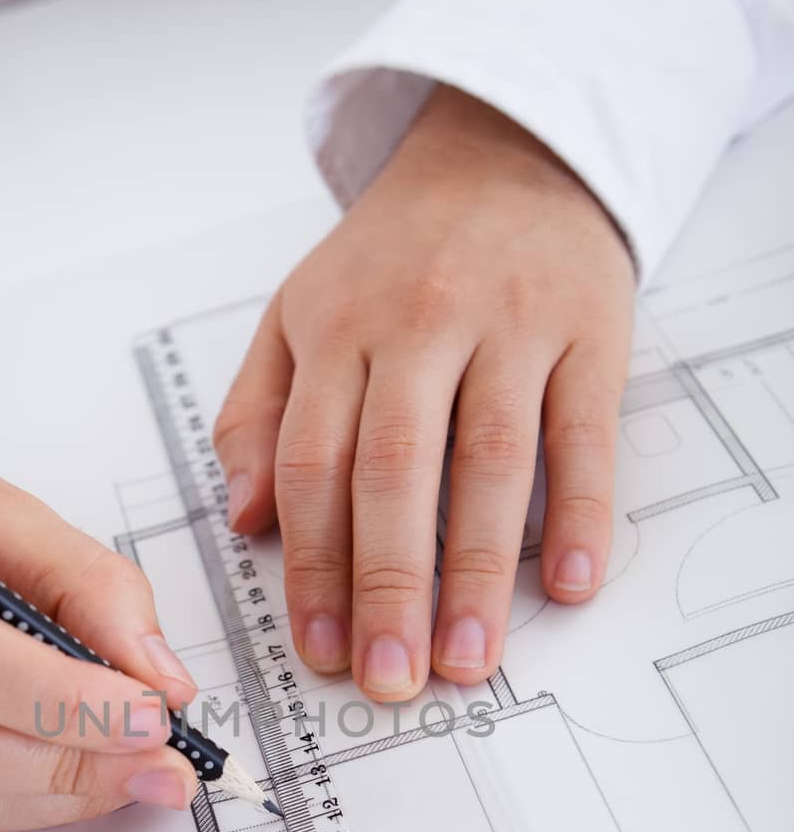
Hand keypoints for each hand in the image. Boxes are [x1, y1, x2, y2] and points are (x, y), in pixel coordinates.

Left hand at [214, 86, 634, 696]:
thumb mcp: (299, 313)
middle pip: (395, 472)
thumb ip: (259, 413)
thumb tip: (242, 519)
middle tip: (389, 679)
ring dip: (478, 572)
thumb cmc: (394, 257)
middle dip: (388, 586)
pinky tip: (567, 585)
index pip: (313, 465)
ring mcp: (510, 328)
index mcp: (338, 331)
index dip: (313, 568)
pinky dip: (580, 512)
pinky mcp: (589, 333)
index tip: (318, 651)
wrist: (507, 152)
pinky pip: (584, 434)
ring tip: (468, 661)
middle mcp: (419, 327)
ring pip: (490, 463)